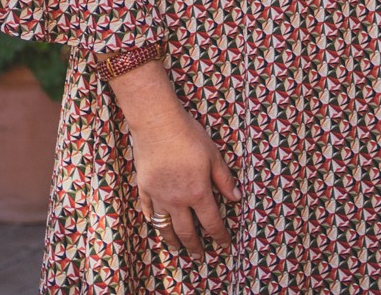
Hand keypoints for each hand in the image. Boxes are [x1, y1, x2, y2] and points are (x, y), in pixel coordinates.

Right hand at [110, 62, 239, 257]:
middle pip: (186, 231)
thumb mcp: (214, 156)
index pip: (211, 222)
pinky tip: (155, 224)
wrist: (158, 124)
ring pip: (165, 226)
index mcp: (197, 193)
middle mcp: (177, 200)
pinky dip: (153, 220)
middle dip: (194, 246)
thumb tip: (236, 198)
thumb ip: (224, 180)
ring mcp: (158, 196)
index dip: (219, 236)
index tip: (224, 245)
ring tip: (177, 249)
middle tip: (199, 257)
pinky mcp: (144, 188)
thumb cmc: (190, 136)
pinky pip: (148, 210)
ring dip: (172, 240)